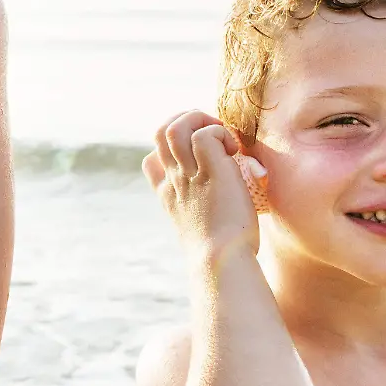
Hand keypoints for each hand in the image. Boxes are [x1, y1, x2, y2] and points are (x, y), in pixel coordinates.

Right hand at [143, 111, 268, 258]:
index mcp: (170, 195)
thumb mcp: (205, 234)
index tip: (196, 162)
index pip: (152, 161)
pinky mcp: (211, 170)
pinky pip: (205, 134)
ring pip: (175, 126)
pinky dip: (220, 133)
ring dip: (200, 121)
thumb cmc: (223, 257)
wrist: (222, 263)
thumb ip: (208, 218)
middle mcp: (175, 180)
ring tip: (222, 139)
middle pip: (160, 133)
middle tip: (213, 138)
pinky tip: (234, 151)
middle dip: (186, 122)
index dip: (171, 151)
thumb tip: (228, 224)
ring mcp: (189, 174)